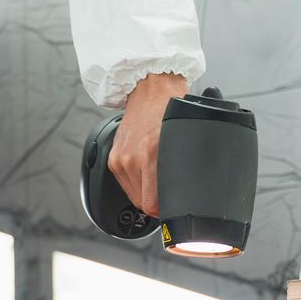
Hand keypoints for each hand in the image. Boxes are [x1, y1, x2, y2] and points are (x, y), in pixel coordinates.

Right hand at [110, 72, 186, 215]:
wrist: (150, 89)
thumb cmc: (170, 107)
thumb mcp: (185, 137)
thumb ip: (184, 166)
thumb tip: (188, 191)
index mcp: (151, 154)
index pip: (152, 203)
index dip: (165, 211)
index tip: (173, 209)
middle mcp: (132, 158)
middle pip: (143, 203)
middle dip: (157, 202)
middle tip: (170, 195)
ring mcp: (120, 159)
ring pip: (134, 196)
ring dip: (146, 194)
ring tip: (158, 179)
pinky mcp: (113, 158)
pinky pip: (126, 184)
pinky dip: (137, 184)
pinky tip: (147, 173)